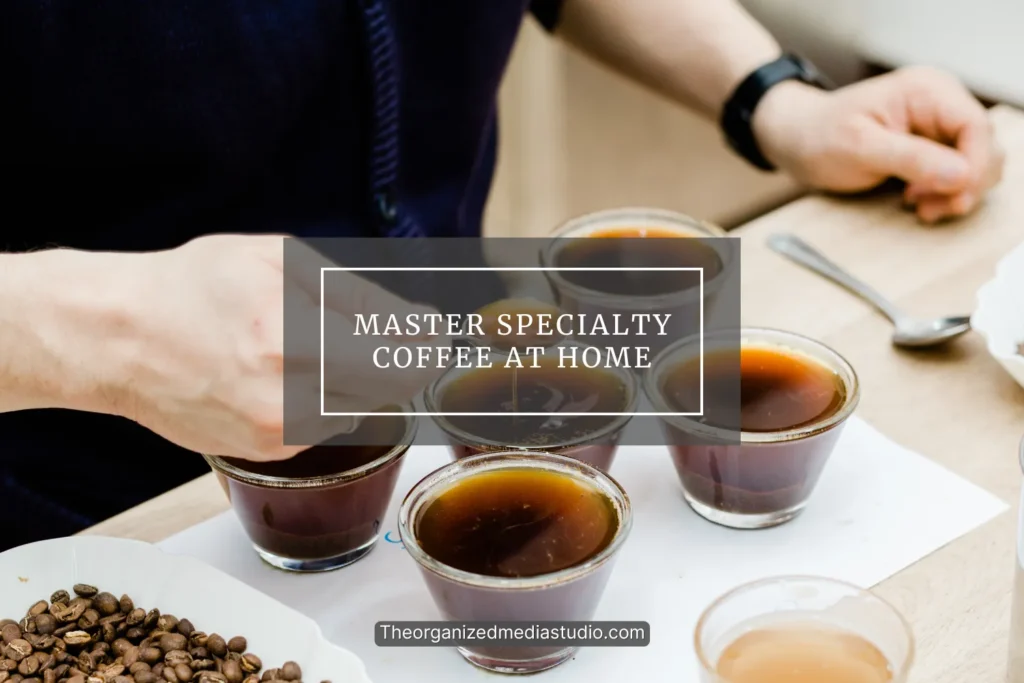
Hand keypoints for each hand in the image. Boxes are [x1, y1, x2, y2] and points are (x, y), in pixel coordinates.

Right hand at [118, 234, 445, 461]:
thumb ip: (356, 294)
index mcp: (292, 338)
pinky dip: (320, 398)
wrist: (121, 339)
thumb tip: (416, 322)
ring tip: (303, 345)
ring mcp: (276, 432)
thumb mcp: (279, 261)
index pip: (399, 359)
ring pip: (358, 405)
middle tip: (379, 332)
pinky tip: (281, 373)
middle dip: (393, 357)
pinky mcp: (267, 452)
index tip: (437, 332)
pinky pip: (324, 424)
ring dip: (353, 377)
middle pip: (386, 387)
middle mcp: (286, 396)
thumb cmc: (196, 287)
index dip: (426, 344)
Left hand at [752, 66, 1004, 222]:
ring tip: (919, 206)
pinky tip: (918, 202)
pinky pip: (956, 172)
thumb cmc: (818, 136)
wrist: (795, 139)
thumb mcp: (859, 148)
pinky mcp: (930, 146)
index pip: (975, 127)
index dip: (974, 165)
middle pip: (983, 146)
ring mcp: (937, 124)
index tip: (956, 197)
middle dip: (965, 183)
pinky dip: (945, 193)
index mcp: (927, 90)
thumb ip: (911, 159)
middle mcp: (940, 102)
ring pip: (974, 163)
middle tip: (930, 209)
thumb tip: (962, 174)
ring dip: (956, 192)